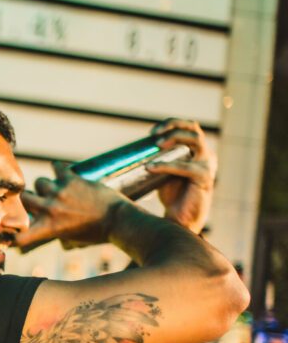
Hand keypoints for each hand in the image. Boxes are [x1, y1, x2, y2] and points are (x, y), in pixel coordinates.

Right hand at [14, 164, 128, 249]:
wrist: (119, 220)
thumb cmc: (96, 232)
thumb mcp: (68, 237)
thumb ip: (51, 230)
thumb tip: (38, 227)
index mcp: (48, 228)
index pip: (19, 236)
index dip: (9, 232)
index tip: (7, 229)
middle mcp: (50, 209)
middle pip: (24, 198)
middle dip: (29, 199)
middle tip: (37, 199)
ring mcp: (59, 193)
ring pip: (40, 181)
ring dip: (46, 185)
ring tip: (56, 187)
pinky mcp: (71, 179)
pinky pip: (57, 167)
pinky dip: (59, 168)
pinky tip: (63, 172)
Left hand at [146, 118, 215, 233]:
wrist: (179, 219)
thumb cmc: (171, 194)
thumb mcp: (163, 170)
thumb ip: (158, 157)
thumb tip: (135, 147)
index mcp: (197, 150)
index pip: (188, 126)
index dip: (171, 123)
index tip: (152, 132)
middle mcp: (205, 154)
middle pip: (193, 128)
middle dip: (173, 126)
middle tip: (154, 135)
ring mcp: (207, 165)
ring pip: (195, 140)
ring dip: (174, 138)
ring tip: (156, 145)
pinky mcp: (205, 177)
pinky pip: (186, 166)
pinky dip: (167, 165)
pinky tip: (151, 167)